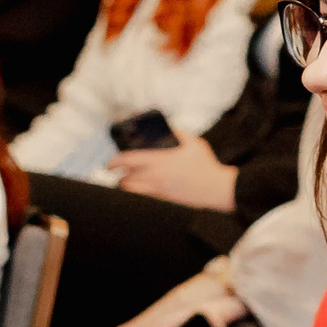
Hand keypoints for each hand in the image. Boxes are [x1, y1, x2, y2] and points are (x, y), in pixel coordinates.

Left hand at [109, 135, 238, 209]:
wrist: (216, 188)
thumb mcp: (195, 143)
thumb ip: (180, 134)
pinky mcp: (165, 199)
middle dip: (116, 175)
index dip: (114, 161)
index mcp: (160, 160)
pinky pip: (143, 198)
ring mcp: (159, 189)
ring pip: (132, 190)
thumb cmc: (206, 165)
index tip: (110, 163)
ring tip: (123, 182)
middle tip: (114, 171)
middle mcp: (156, 176)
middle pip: (126, 177)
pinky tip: (136, 192)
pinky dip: (136, 194)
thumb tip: (170, 128)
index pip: (128, 160)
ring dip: (124, 185)